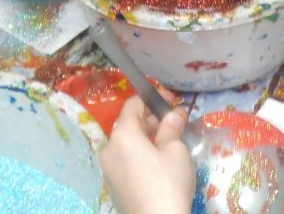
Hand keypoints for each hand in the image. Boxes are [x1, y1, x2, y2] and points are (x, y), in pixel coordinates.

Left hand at [99, 95, 194, 213]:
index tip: (173, 101)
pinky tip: (157, 162)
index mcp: (122, 134)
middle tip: (175, 122)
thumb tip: (174, 114)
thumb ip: (172, 128)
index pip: (133, 104)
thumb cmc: (168, 184)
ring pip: (126, 143)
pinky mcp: (112, 184)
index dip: (154, 98)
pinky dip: (139, 154)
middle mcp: (109, 147)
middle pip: (129, 123)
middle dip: (151, 119)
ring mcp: (108, 167)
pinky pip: (125, 159)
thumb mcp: (176, 152)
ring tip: (169, 142)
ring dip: (146, 137)